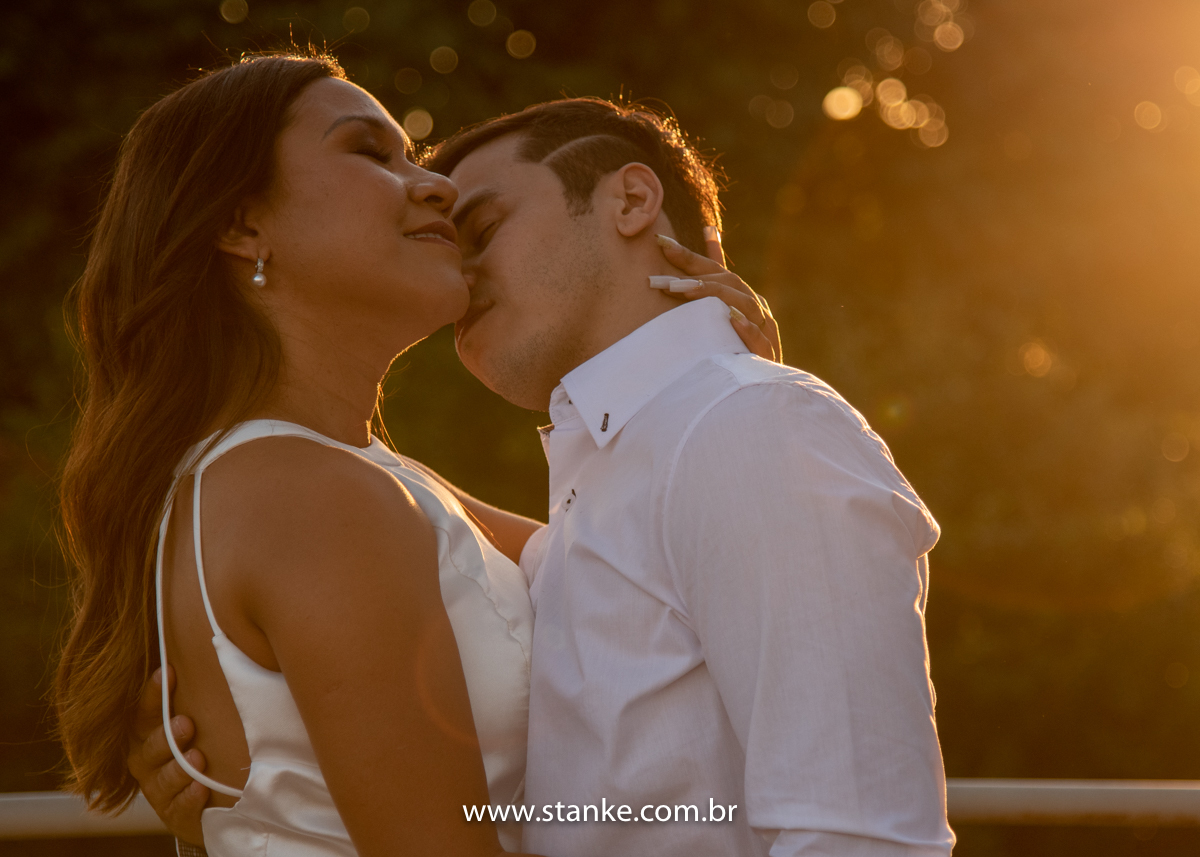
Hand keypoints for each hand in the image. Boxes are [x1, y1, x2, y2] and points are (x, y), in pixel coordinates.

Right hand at [127, 666, 208, 845]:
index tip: (168, 673)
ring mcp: (158, 790)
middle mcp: (145, 762)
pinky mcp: (173, 815)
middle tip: (186, 723)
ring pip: (162, 780)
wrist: (204, 802)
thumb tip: (216, 650)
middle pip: (149, 748)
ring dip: (179, 768)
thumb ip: (194, 696)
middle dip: (167, 736)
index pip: (144, 713)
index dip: (154, 694)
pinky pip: (178, 808)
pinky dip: (189, 799)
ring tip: (196, 757)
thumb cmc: (197, 748)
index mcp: (146, 736)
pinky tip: (200, 789)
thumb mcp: (195, 722)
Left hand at [652, 232, 782, 363]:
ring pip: (744, 303)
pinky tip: (731, 318)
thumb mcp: (712, 329)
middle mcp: (754, 308)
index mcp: (740, 298)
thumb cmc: (732, 357)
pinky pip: (759, 337)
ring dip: (713, 294)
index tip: (661, 242)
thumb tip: (670, 285)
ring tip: (684, 290)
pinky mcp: (767, 354)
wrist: (762, 395)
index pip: (716, 270)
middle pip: (727, 281)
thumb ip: (698, 305)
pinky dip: (746, 327)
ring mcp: (764, 329)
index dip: (690, 255)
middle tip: (660, 281)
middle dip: (693, 276)